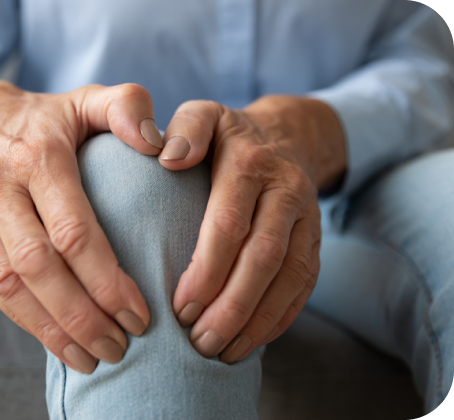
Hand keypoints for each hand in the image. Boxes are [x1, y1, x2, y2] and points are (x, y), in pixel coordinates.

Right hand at [0, 80, 164, 372]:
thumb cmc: (46, 119)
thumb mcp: (87, 100)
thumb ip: (127, 108)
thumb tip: (161, 145)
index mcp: (39, 157)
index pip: (74, 231)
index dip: (107, 279)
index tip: (141, 312)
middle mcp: (1, 190)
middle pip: (41, 268)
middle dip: (85, 315)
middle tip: (124, 345)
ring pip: (13, 287)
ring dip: (57, 330)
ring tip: (97, 357)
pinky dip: (30, 324)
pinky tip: (63, 345)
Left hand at [160, 96, 345, 363]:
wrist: (288, 136)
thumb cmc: (229, 136)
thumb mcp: (204, 115)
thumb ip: (185, 129)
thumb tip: (168, 159)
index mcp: (250, 163)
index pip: (229, 224)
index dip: (206, 270)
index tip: (180, 307)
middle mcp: (285, 191)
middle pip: (264, 257)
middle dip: (232, 306)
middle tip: (199, 342)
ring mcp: (307, 218)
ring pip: (290, 278)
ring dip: (258, 321)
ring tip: (223, 352)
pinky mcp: (316, 240)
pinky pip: (306, 285)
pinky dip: (281, 318)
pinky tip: (253, 341)